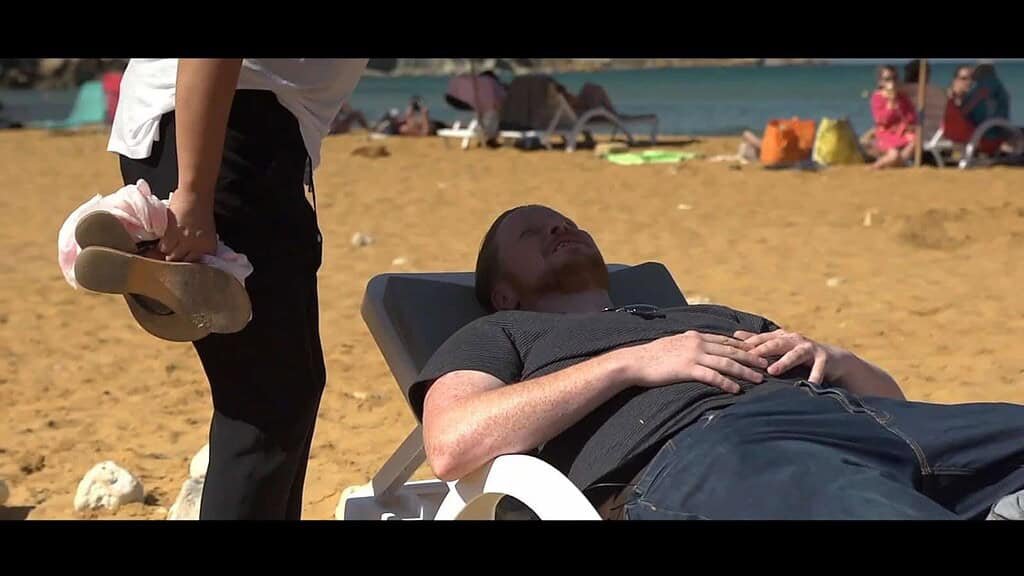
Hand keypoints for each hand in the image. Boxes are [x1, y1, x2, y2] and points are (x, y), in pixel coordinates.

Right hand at [160, 190, 216, 261]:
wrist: (196, 195)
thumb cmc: (202, 210)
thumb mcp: (207, 232)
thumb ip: (200, 245)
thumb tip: (189, 253)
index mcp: (209, 247)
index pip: (197, 264)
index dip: (187, 263)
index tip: (182, 261)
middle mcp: (198, 248)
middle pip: (183, 263)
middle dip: (177, 260)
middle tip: (172, 256)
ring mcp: (185, 242)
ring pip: (172, 256)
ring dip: (168, 253)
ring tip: (167, 248)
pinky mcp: (172, 235)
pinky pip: (164, 247)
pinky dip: (162, 246)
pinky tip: (163, 241)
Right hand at [623, 331, 767, 393]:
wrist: (635, 361)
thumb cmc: (652, 355)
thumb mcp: (674, 343)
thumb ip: (689, 344)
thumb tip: (699, 347)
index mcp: (695, 336)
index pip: (725, 340)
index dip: (743, 346)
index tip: (757, 351)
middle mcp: (697, 343)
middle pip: (731, 350)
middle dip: (751, 357)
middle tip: (766, 364)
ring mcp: (693, 355)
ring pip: (726, 362)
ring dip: (744, 371)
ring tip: (758, 379)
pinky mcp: (687, 369)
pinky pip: (712, 376)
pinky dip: (726, 382)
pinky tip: (736, 389)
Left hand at [733, 329, 843, 383]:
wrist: (832, 358)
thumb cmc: (800, 353)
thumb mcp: (780, 346)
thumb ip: (759, 341)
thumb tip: (735, 335)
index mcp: (782, 337)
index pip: (762, 338)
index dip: (748, 343)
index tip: (732, 349)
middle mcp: (795, 340)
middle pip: (776, 344)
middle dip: (762, 349)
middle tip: (749, 357)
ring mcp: (810, 349)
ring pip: (795, 354)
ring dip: (784, 362)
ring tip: (772, 371)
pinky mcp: (824, 359)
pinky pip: (819, 369)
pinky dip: (814, 377)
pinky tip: (809, 385)